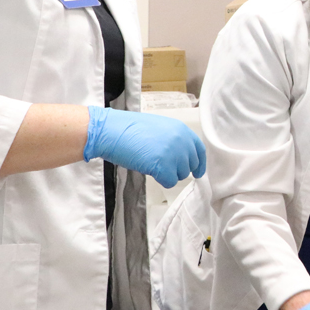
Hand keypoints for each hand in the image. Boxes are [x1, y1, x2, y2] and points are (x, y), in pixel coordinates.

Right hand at [84, 107, 205, 187]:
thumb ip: (175, 140)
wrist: (111, 131)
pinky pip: (170, 182)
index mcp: (181, 130)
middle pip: (190, 165)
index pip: (199, 150)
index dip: (199, 163)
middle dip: (178, 169)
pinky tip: (150, 170)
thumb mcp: (160, 128)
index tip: (198, 172)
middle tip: (163, 167)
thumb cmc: (129, 129)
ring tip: (151, 163)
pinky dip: (161, 180)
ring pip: (181, 175)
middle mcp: (182, 141)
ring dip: (168, 174)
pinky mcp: (164, 166)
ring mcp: (174, 154)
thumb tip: (181, 156)